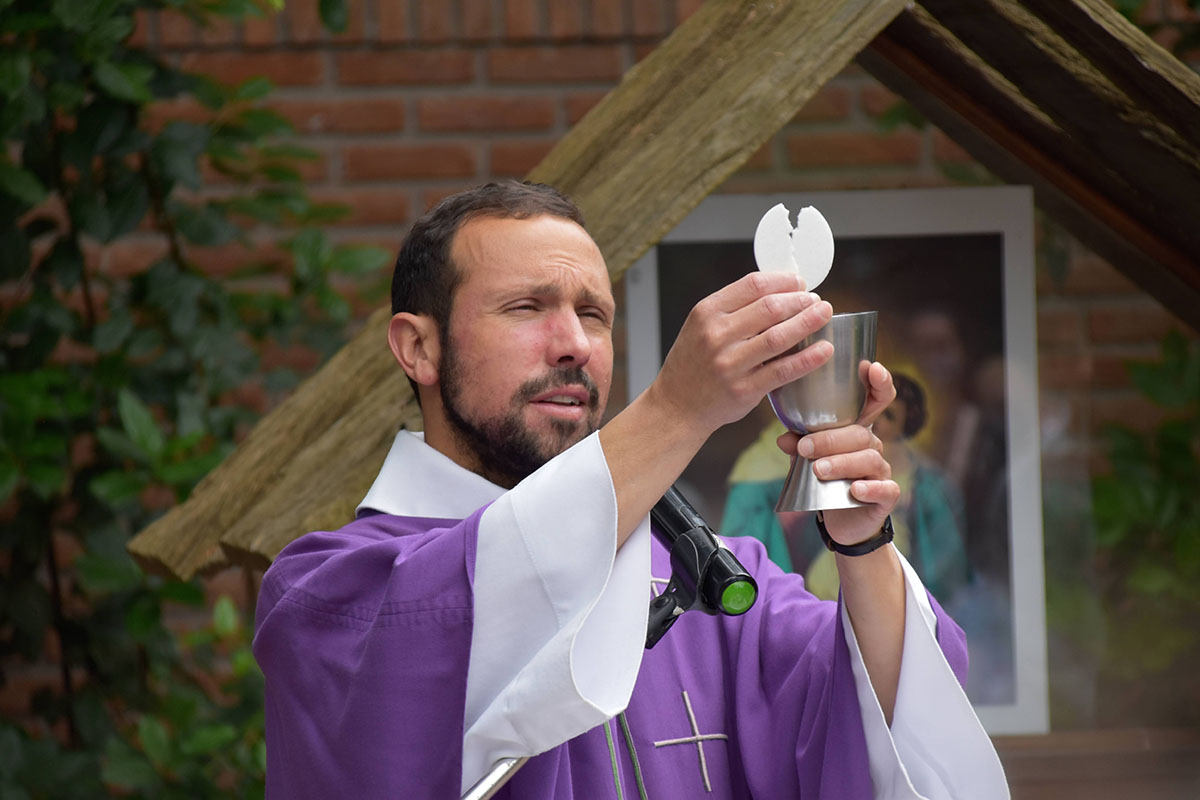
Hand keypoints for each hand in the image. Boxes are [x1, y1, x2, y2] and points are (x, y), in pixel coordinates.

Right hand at [651, 271, 832, 436]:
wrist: (676, 405)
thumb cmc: (694, 363)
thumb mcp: (701, 326)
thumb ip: (734, 309)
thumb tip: (779, 291)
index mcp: (707, 312)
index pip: (753, 284)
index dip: (783, 281)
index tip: (800, 283)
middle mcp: (716, 335)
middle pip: (770, 307)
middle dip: (800, 300)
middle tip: (816, 300)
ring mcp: (730, 363)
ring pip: (778, 336)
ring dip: (808, 322)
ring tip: (824, 314)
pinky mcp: (744, 389)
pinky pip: (782, 371)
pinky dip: (807, 359)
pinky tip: (824, 350)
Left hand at [776, 361, 899, 545]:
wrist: (841, 522)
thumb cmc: (826, 482)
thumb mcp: (807, 461)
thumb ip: (798, 447)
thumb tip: (783, 438)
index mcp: (855, 431)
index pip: (876, 401)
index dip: (878, 383)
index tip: (871, 367)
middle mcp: (872, 446)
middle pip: (860, 434)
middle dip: (831, 439)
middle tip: (804, 448)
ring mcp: (881, 470)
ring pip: (868, 459)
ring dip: (842, 463)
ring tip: (819, 470)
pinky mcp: (887, 495)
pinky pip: (884, 488)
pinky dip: (869, 488)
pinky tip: (854, 490)